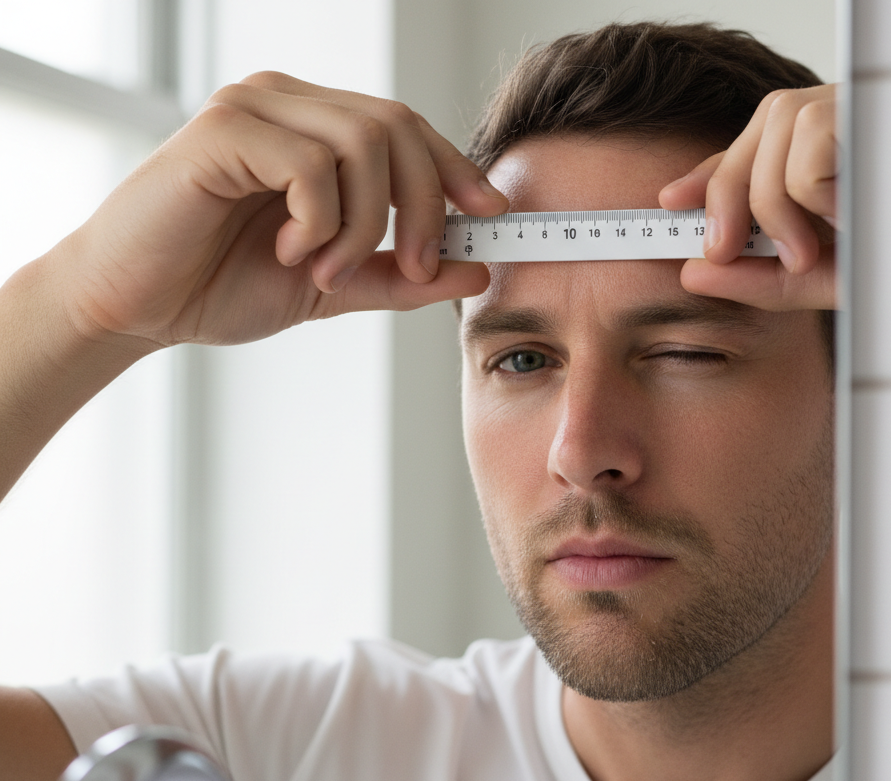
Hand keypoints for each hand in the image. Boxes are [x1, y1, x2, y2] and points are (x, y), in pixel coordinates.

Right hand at [53, 72, 508, 351]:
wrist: (138, 305)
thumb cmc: (222, 284)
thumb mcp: (334, 286)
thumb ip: (400, 276)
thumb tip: (476, 269)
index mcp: (316, 130)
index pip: (407, 130)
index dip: (456, 170)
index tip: (490, 218)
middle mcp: (289, 104)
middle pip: (398, 127)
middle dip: (425, 206)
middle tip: (417, 268)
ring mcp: (254, 109)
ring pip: (362, 142)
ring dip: (365, 224)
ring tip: (330, 270)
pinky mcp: (222, 131)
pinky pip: (308, 163)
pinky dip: (318, 220)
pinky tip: (289, 250)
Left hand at [658, 83, 836, 310]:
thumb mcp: (814, 280)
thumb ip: (754, 278)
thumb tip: (690, 271)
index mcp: (827, 156)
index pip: (753, 151)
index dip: (708, 175)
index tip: (669, 201)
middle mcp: (842, 123)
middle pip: (755, 134)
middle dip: (726, 197)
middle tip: (725, 251)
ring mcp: (858, 109)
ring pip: (775, 134)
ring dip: (774, 208)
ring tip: (808, 253)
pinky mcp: (871, 107)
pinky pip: (808, 140)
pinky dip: (813, 193)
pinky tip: (845, 219)